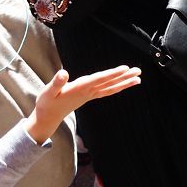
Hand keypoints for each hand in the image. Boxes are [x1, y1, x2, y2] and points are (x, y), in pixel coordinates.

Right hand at [25, 67, 141, 142]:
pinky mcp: (89, 96)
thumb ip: (56, 83)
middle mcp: (88, 92)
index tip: (124, 69)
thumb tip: (63, 73)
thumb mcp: (48, 92)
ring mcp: (90, 95)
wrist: (48, 117)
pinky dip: (117, 87)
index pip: (99, 79)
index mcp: (79, 88)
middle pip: (109, 83)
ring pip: (110, 88)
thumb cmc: (47, 103)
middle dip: (124, 77)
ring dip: (124, 82)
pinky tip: (124, 84)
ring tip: (138, 78)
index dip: (112, 74)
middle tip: (139, 71)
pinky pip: (107, 91)